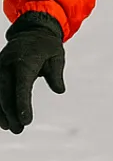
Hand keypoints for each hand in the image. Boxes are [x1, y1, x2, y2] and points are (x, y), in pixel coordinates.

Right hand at [0, 12, 65, 133]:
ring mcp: (0, 68)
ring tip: (10, 128)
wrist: (31, 31)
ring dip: (1, 112)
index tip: (26, 121)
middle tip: (18, 130)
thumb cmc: (47, 46)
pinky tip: (1, 119)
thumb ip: (56, 73)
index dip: (22, 104)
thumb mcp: (57, 56)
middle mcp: (8, 65)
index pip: (21, 86)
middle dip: (11, 113)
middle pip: (5, 93)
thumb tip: (59, 90)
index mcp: (24, 62)